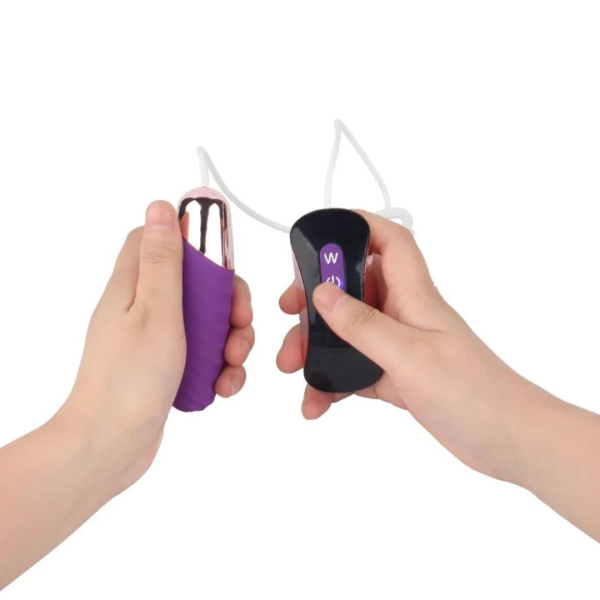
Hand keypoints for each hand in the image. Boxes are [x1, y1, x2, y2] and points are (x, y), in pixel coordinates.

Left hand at [56, 201, 253, 495]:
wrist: (110, 446)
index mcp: (133, 286)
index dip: (196, 244)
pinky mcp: (168, 365)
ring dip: (230, 340)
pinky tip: (223, 385)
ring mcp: (157, 338)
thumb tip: (159, 208)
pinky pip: (203, 353)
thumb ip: (163, 260)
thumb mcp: (156, 311)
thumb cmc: (129, 381)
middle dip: (227, 303)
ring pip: (206, 321)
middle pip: (196, 284)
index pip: (162, 242)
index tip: (222, 263)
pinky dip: (219, 367)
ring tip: (232, 366)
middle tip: (239, 323)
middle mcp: (143, 308)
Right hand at [277, 210, 531, 482]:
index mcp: (415, 296)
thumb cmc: (472, 392)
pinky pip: (354, 370)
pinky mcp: (396, 376)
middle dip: (318, 299)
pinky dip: (332, 382)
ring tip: (291, 365)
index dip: (360, 227)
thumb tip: (323, 293)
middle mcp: (405, 315)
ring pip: (348, 333)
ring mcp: (399, 347)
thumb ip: (363, 324)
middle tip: (290, 311)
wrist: (507, 440)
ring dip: (317, 346)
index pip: (390, 243)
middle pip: (354, 289)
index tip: (321, 235)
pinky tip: (316, 402)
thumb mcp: (408, 355)